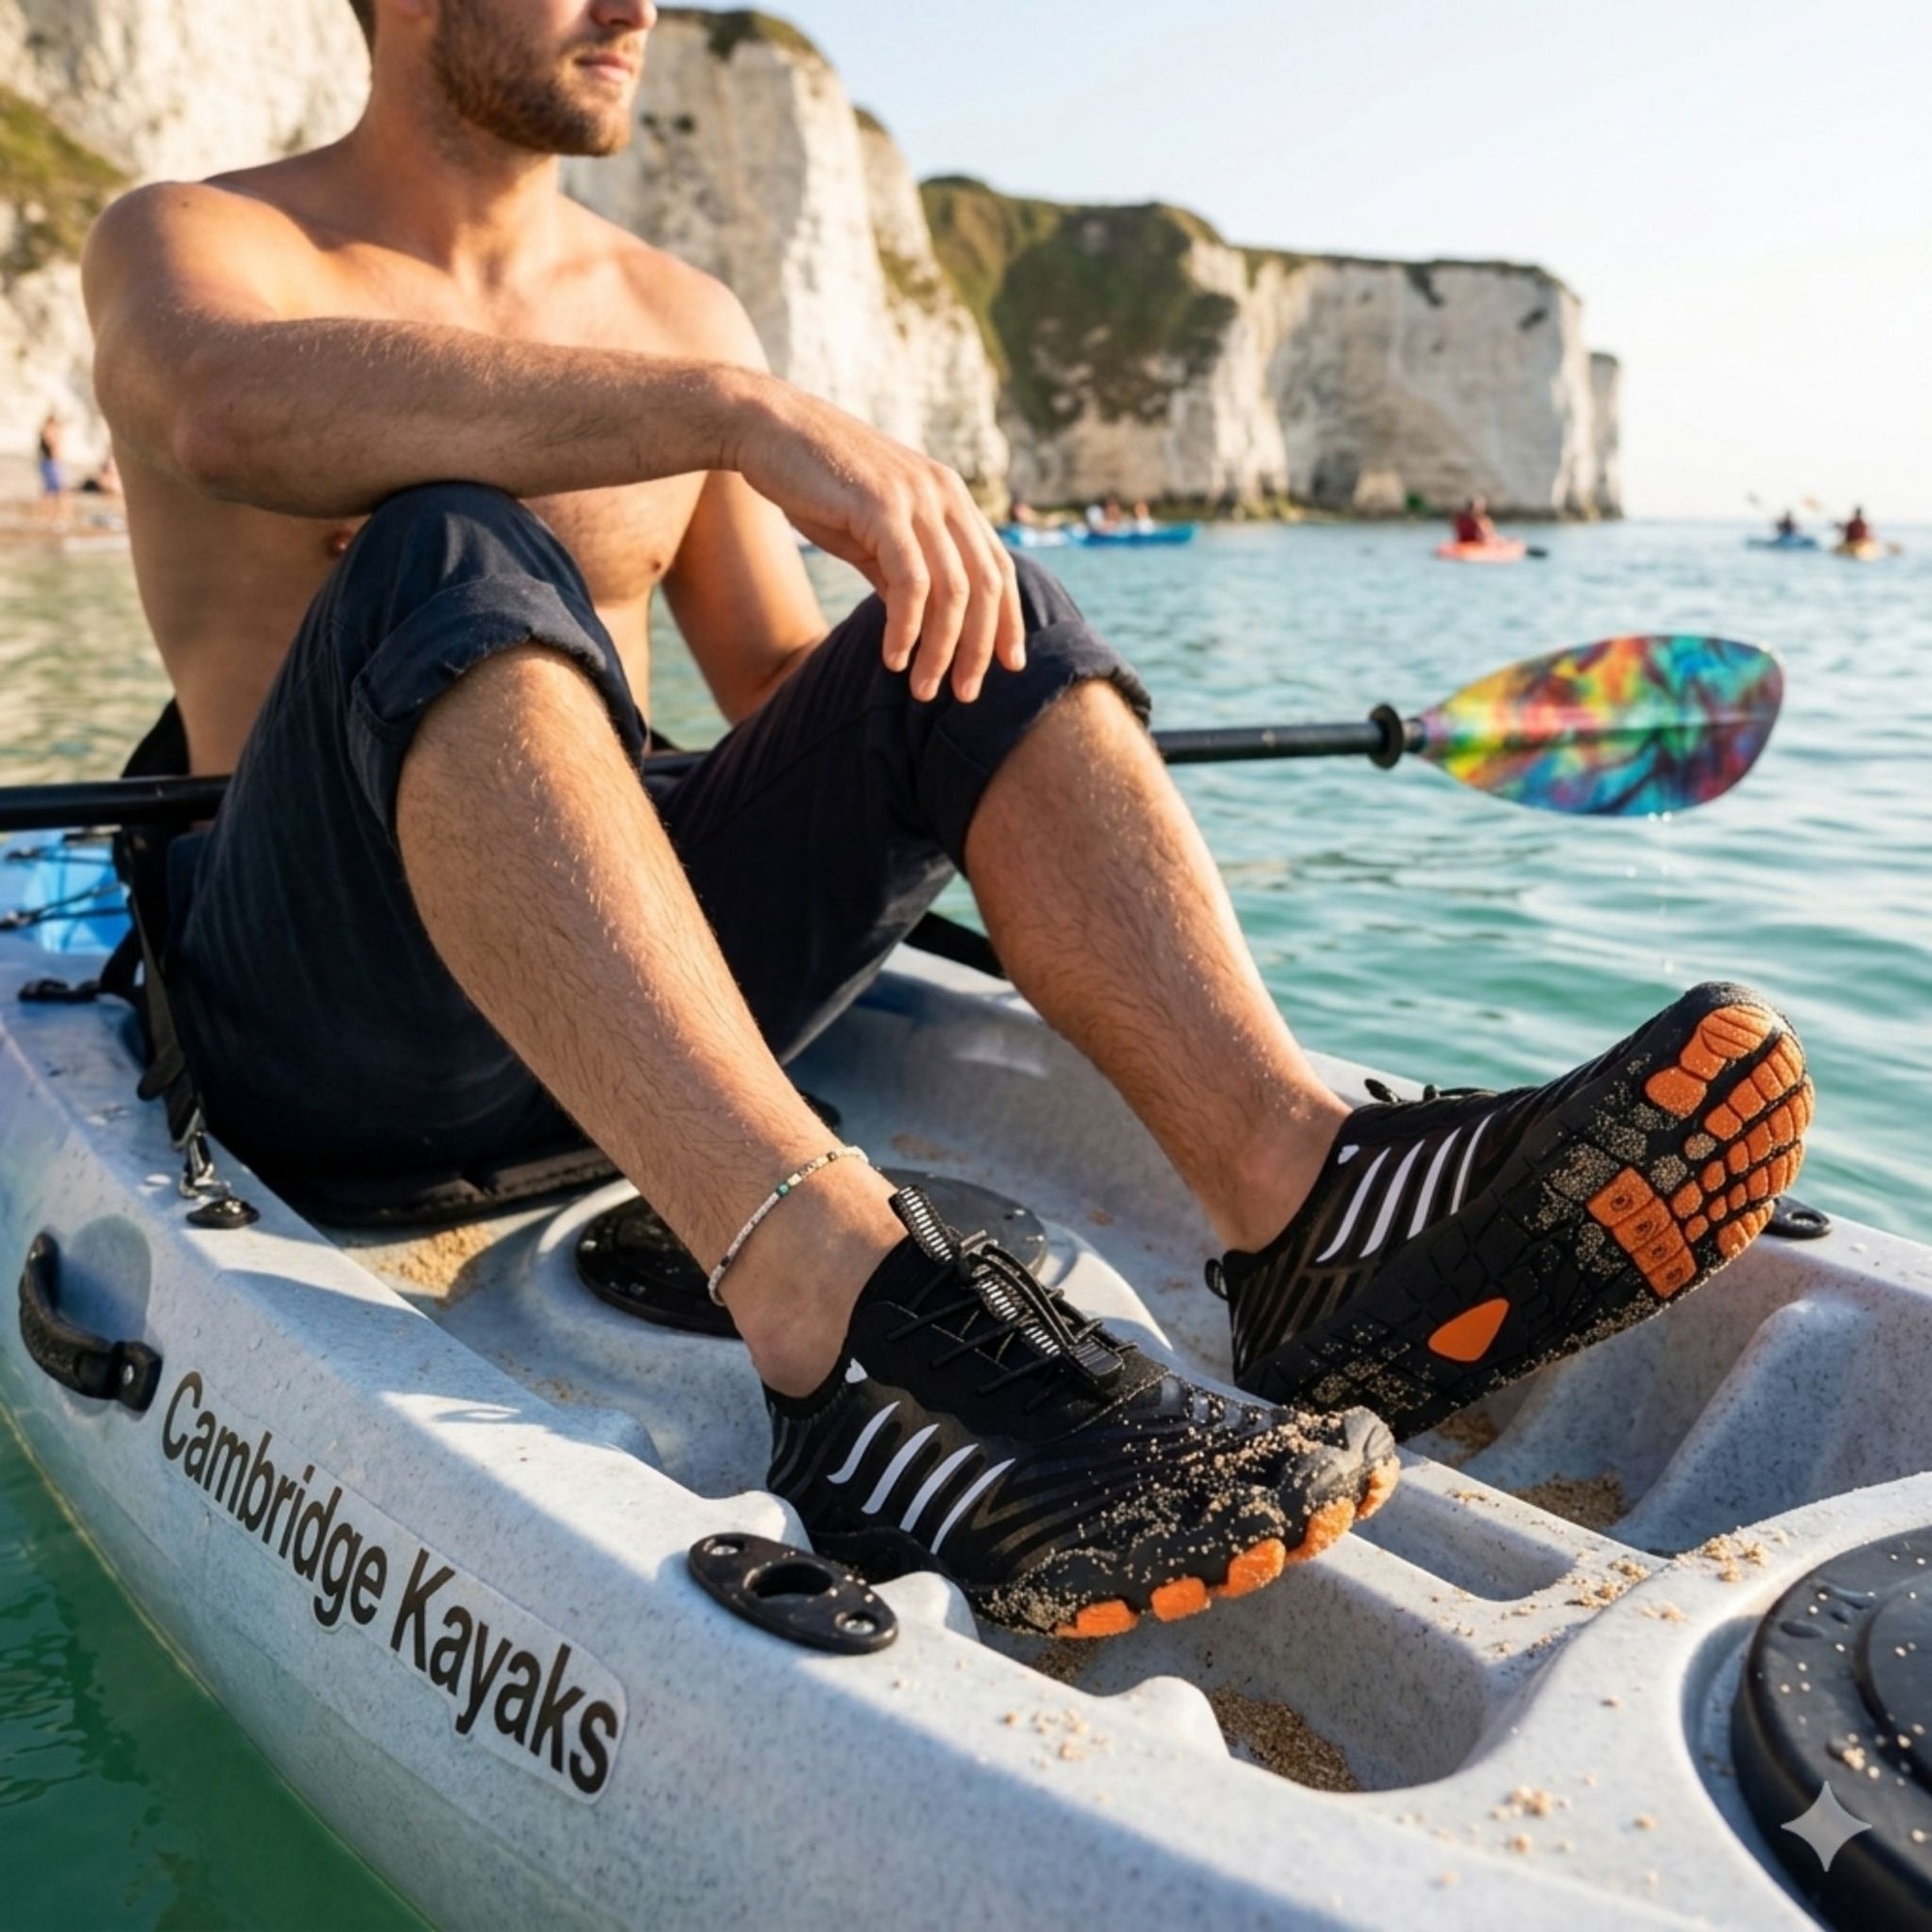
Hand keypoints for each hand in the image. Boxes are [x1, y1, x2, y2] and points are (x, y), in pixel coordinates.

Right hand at [731, 377, 1023, 701]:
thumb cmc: (817, 482)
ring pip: (953, 590)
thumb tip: (922, 624)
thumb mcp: (871, 533)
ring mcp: (917, 497)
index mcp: (950, 498)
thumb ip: (902, 572)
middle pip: (985, 585)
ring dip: (941, 649)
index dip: (1009, 620)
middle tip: (966, 694)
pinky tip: (894, 658)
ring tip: (924, 690)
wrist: (768, 429)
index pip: (998, 567)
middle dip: (980, 648)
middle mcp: (945, 494)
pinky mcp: (883, 506)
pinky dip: (907, 627)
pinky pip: (912, 581)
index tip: (1010, 666)